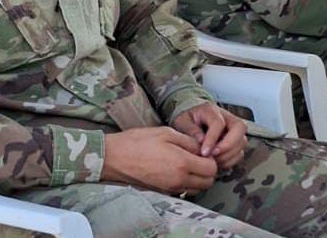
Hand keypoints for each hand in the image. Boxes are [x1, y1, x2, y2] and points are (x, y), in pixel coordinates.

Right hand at [102, 127, 217, 194]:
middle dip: (208, 170)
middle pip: (208, 182)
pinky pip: (183, 191)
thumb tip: (202, 148)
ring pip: (197, 189)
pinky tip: (177, 170)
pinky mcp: (163, 192)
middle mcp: (178, 179)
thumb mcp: (166, 133)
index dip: (211, 159)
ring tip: (189, 163)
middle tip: (199, 157)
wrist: (115, 158)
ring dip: (198, 178)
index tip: (204, 151)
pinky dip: (187, 183)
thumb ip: (188, 141)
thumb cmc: (138, 141)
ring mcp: (170, 188)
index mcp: (182, 163)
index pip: (212, 169)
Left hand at [172, 103, 247, 169]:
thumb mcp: (182, 122)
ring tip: (213, 160)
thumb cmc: (187, 122)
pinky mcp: (235, 141)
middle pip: (240, 127)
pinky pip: (239, 152)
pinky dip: (230, 160)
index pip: (219, 123)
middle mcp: (226, 117)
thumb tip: (201, 141)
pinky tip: (218, 162)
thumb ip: (191, 130)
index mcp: (211, 110)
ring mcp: (233, 129)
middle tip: (214, 155)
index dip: (213, 139)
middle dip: (229, 145)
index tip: (204, 152)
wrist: (191, 123)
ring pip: (242, 141)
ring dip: (229, 154)